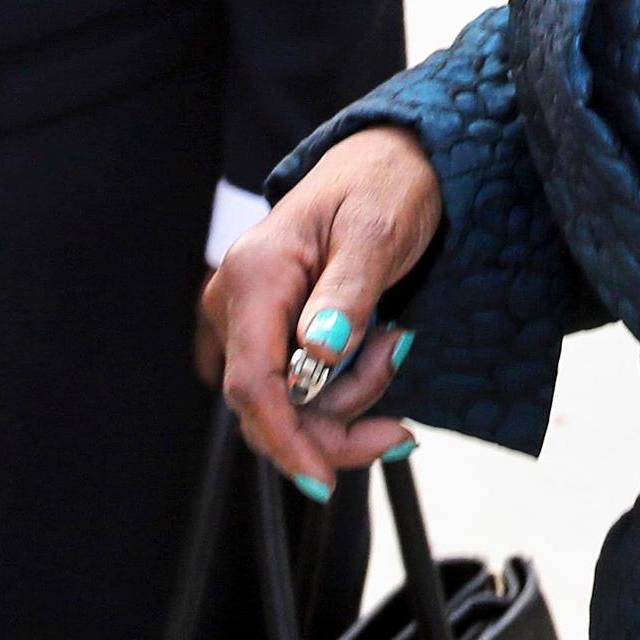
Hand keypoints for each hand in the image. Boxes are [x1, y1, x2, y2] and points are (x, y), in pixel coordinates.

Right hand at [201, 128, 444, 496]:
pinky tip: (377, 356)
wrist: (389, 160)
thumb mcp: (378, 234)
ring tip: (395, 340)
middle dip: (338, 419)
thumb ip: (347, 295)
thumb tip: (319, 353)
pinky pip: (299, 389)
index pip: (254, 381)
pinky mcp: (271, 331)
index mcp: (255, 274)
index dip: (285, 437)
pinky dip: (342, 390)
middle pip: (269, 407)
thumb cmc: (385, 185)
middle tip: (400, 396)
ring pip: (290, 405)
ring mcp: (250, 318)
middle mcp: (238, 300)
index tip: (324, 480)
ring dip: (352, 395)